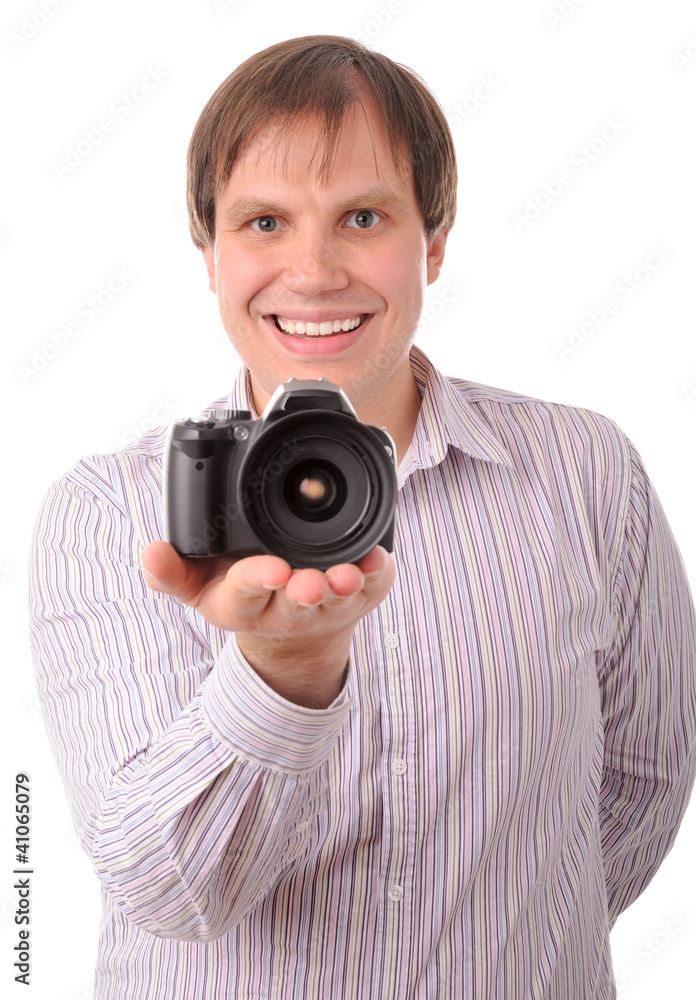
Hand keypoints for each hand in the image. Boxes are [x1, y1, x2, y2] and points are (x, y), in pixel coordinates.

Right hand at [140, 542, 395, 706]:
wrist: (294, 622)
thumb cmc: (244, 591)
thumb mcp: (200, 586)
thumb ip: (172, 570)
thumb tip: (151, 553)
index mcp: (243, 604)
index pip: (245, 593)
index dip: (256, 581)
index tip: (271, 570)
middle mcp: (287, 609)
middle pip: (296, 603)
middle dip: (303, 593)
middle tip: (309, 583)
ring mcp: (329, 605)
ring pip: (338, 597)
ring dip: (343, 586)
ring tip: (347, 575)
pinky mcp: (362, 594)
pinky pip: (374, 584)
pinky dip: (378, 572)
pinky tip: (380, 557)